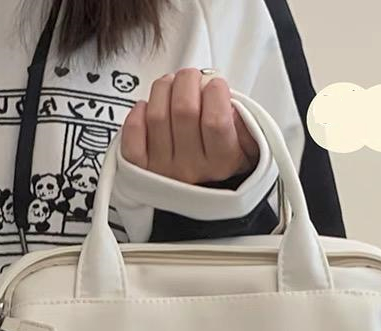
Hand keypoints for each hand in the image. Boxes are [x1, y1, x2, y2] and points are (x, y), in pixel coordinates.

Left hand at [121, 69, 259, 184]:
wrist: (197, 201)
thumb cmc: (219, 166)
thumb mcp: (248, 150)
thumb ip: (248, 126)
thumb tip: (231, 104)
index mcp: (220, 163)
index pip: (216, 120)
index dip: (216, 91)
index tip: (216, 85)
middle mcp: (191, 169)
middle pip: (184, 109)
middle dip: (188, 80)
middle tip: (192, 78)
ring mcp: (163, 168)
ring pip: (157, 114)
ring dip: (163, 88)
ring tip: (171, 85)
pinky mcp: (140, 167)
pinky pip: (132, 135)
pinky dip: (137, 113)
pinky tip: (148, 107)